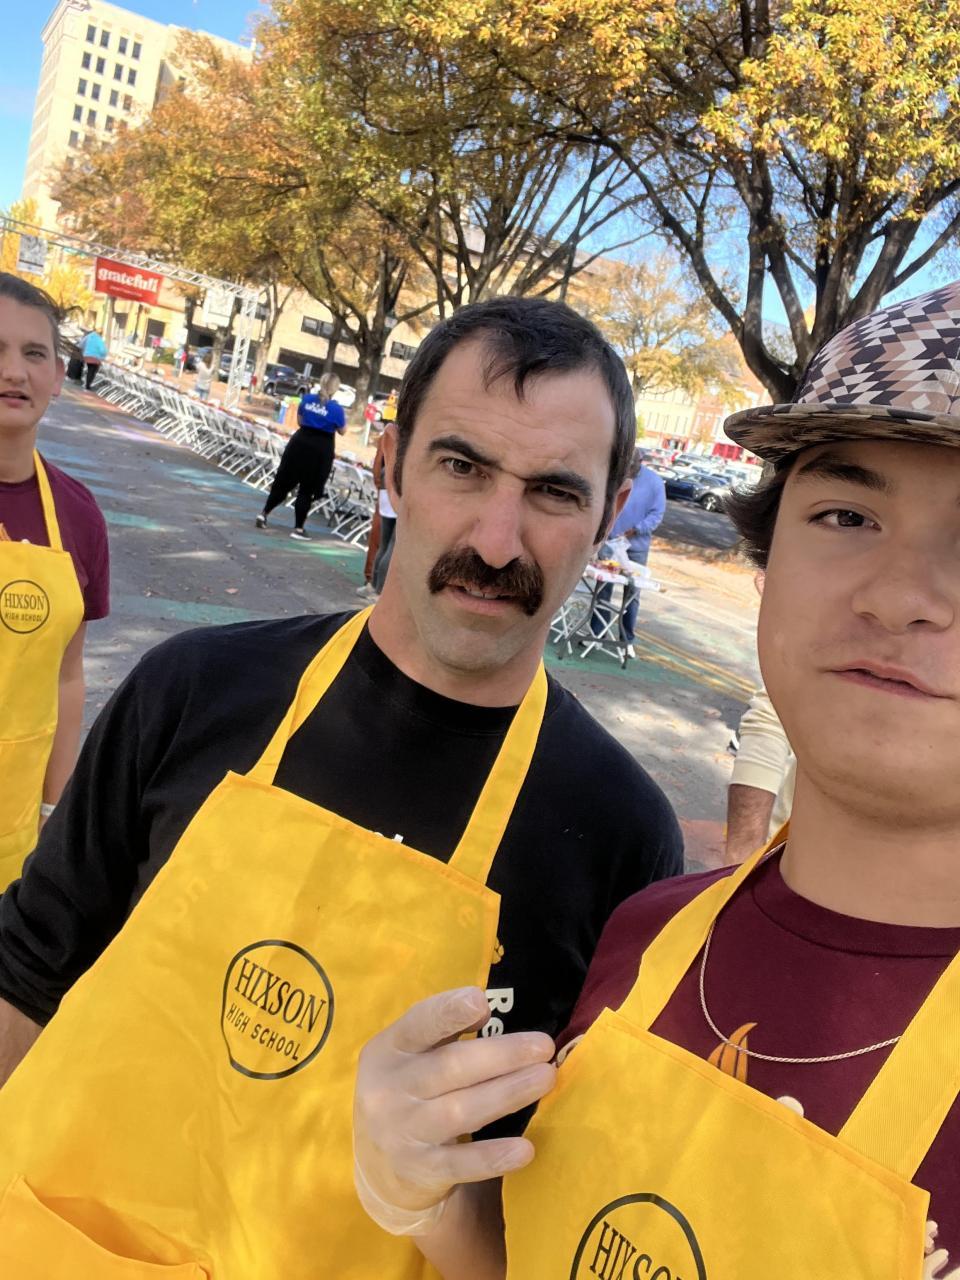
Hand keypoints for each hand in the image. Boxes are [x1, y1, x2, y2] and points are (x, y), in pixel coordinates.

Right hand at [354, 987, 555, 1230]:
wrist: (374, 1164)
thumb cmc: (407, 1088)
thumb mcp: (410, 1054)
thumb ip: (444, 1029)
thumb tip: (484, 1007)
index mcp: (390, 1050)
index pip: (418, 1025)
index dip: (448, 1012)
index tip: (481, 1001)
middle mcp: (391, 1090)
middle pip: (450, 1068)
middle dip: (501, 1055)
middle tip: (544, 1046)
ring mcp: (404, 1133)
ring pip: (460, 1112)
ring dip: (507, 1094)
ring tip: (546, 1078)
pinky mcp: (421, 1171)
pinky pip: (461, 1164)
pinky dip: (493, 1157)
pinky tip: (525, 1149)